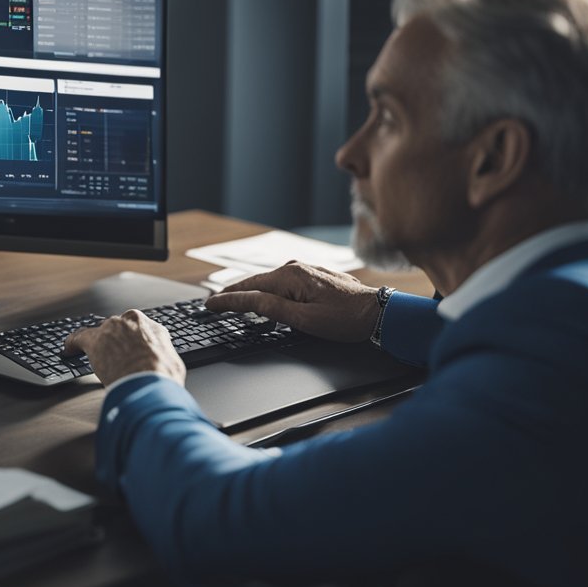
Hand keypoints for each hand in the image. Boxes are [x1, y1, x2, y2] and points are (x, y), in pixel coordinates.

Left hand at [64, 310, 185, 387]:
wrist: (150, 382)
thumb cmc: (163, 378)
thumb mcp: (171, 365)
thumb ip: (162, 360)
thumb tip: (162, 368)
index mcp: (152, 328)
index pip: (138, 331)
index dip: (132, 343)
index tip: (129, 351)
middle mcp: (131, 322)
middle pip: (118, 330)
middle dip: (116, 344)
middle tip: (115, 360)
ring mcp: (112, 329)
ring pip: (101, 334)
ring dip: (98, 346)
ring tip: (96, 359)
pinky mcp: (94, 339)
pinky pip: (79, 337)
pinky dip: (73, 343)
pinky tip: (69, 350)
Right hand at [204, 261, 379, 342]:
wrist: (378, 312)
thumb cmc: (346, 319)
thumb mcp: (304, 320)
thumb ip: (272, 309)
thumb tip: (246, 301)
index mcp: (290, 276)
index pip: (249, 290)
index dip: (227, 299)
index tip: (209, 304)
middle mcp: (294, 267)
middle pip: (255, 282)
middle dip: (234, 293)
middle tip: (214, 302)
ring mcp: (303, 269)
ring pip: (267, 282)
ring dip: (250, 291)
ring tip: (232, 300)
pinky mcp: (311, 275)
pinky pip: (280, 282)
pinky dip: (266, 290)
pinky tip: (262, 296)